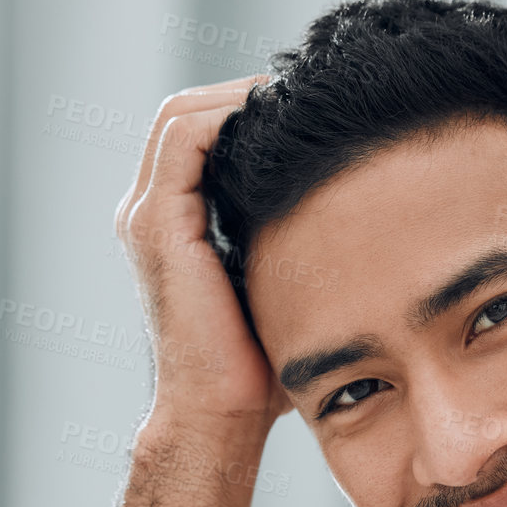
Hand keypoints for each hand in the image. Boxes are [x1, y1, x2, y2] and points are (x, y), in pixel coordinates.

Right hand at [114, 75, 290, 435]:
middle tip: (309, 90)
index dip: (247, 107)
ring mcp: (146, 217)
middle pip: (187, 111)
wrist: (221, 416)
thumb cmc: (261, 365)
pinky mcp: (157, 226)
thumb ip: (295, 240)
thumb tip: (360, 207)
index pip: (200, 132)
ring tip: (297, 96)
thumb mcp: (282, 284)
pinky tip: (279, 121)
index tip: (311, 107)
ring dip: (238, 95)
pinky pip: (184, 137)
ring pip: (182, 113)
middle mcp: (149, 212)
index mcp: (172, 222)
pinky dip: (227, 115)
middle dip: (245, 92)